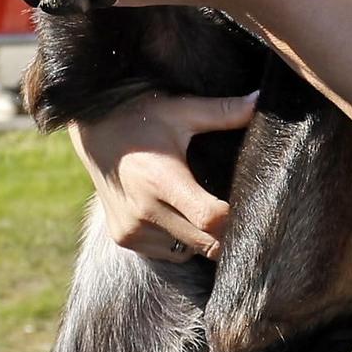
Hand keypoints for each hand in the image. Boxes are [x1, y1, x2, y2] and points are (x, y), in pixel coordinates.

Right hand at [70, 89, 259, 261]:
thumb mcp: (181, 110)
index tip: (249, 204)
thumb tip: (259, 99)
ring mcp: (131, 230)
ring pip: (190, 251)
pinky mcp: (124, 239)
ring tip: (199, 205)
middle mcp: (144, 211)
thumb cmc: (141, 116)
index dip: (235, 218)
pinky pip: (169, 253)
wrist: (92, 132)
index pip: (211, 219)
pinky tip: (176, 213)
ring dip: (202, 237)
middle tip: (237, 210)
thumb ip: (222, 111)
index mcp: (161, 180)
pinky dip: (181, 240)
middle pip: (206, 242)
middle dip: (226, 231)